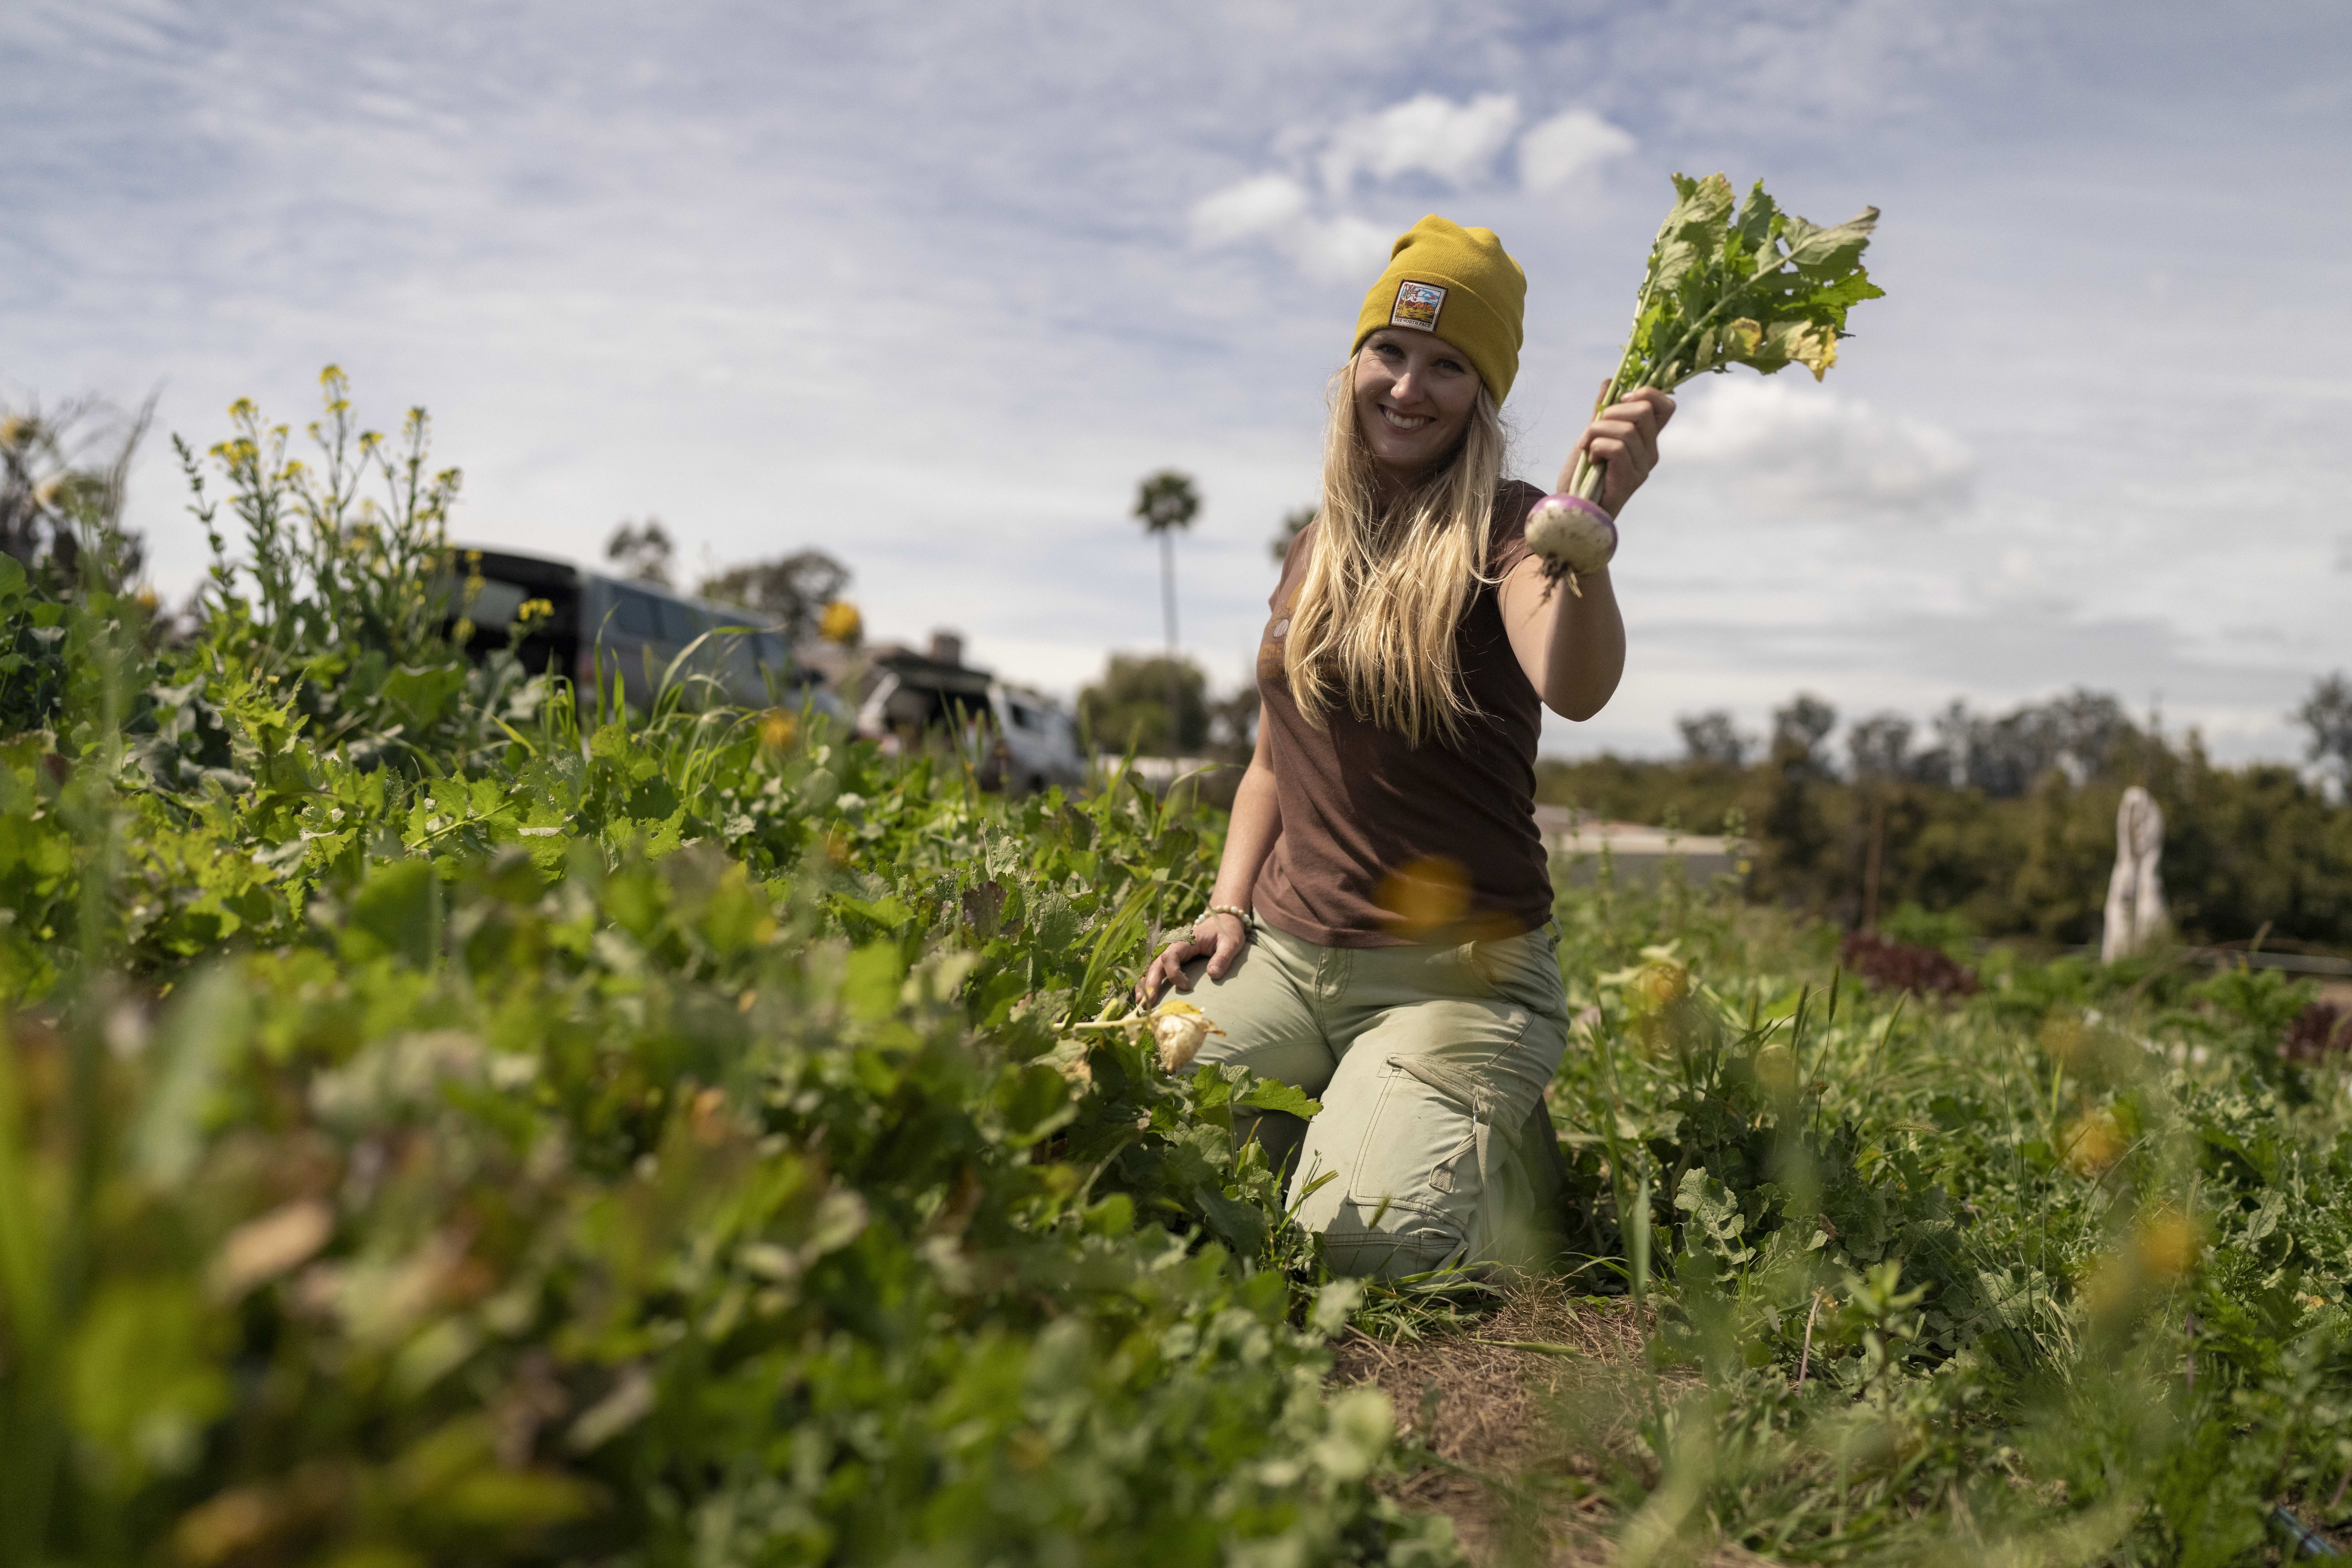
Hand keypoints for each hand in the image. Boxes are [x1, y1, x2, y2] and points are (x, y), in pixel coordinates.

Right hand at [1136, 911, 1247, 1004]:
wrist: (1223, 921)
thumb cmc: (1227, 932)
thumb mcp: (1230, 943)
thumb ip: (1223, 957)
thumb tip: (1213, 974)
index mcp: (1185, 940)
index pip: (1171, 956)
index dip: (1174, 973)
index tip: (1187, 987)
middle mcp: (1173, 946)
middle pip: (1156, 963)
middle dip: (1150, 982)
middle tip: (1146, 1002)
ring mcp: (1171, 952)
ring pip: (1153, 967)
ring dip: (1145, 984)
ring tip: (1140, 1003)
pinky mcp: (1172, 959)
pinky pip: (1158, 970)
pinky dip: (1149, 982)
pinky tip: (1145, 996)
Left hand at [1559, 384, 1675, 516]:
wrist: (1574, 508)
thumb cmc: (1583, 475)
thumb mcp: (1592, 436)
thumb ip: (1602, 412)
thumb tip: (1609, 381)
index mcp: (1646, 438)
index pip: (1665, 406)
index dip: (1646, 393)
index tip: (1621, 399)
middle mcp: (1650, 451)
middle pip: (1644, 410)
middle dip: (1612, 412)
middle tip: (1594, 429)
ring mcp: (1643, 466)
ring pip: (1627, 429)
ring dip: (1597, 432)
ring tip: (1587, 447)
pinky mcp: (1631, 479)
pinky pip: (1616, 447)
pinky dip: (1596, 447)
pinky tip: (1591, 460)